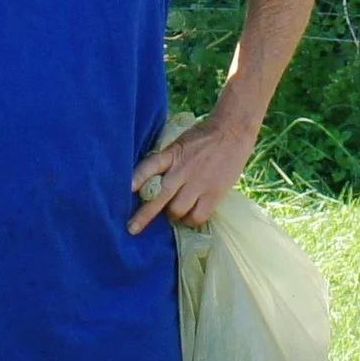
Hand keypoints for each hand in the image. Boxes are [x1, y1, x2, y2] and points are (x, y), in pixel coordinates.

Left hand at [130, 106, 257, 233]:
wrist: (232, 132)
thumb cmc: (202, 138)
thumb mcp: (179, 143)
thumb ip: (167, 161)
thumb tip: (152, 183)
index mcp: (172, 154)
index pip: (150, 166)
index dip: (137, 178)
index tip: (128, 191)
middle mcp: (182, 170)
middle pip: (159, 197)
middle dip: (144, 215)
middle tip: (132, 228)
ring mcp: (198, 183)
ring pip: (176, 210)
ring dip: (173, 214)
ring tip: (175, 211)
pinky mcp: (214, 194)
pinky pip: (197, 216)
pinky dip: (191, 220)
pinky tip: (190, 216)